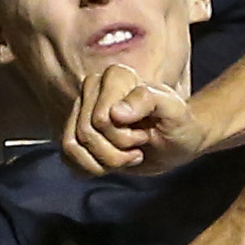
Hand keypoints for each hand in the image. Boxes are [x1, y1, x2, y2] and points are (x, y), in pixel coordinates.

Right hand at [63, 64, 207, 175]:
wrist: (176, 141)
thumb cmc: (177, 123)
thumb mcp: (174, 110)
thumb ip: (148, 101)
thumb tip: (114, 113)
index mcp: (115, 76)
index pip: (100, 119)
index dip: (125, 136)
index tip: (147, 131)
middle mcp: (93, 87)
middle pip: (86, 134)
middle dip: (116, 152)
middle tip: (140, 143)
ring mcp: (81, 109)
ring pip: (72, 147)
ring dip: (105, 161)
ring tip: (129, 152)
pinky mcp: (76, 131)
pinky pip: (67, 158)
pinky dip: (92, 169)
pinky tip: (113, 162)